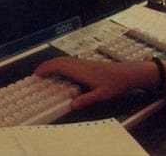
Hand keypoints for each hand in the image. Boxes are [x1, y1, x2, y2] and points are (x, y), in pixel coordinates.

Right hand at [34, 57, 152, 110]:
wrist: (128, 73)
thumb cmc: (115, 84)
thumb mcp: (101, 95)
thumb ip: (86, 100)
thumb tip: (71, 105)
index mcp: (81, 71)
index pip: (60, 66)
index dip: (47, 68)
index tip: (37, 73)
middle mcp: (81, 64)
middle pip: (60, 61)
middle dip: (47, 65)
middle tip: (37, 72)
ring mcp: (85, 63)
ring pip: (65, 59)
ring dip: (54, 63)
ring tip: (46, 70)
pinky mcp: (88, 63)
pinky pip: (70, 61)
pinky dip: (61, 64)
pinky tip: (62, 70)